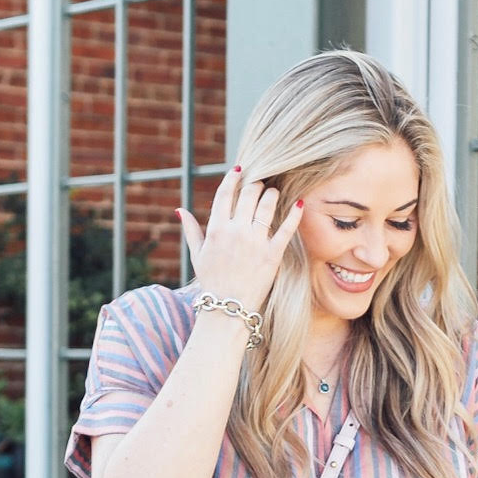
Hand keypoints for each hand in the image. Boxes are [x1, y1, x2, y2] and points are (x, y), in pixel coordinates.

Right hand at [178, 167, 303, 315]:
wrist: (228, 307)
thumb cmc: (211, 281)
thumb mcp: (197, 255)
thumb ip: (191, 230)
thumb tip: (180, 210)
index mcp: (216, 229)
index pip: (225, 194)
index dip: (232, 179)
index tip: (239, 171)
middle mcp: (236, 232)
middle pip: (248, 195)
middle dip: (255, 184)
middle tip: (259, 183)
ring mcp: (255, 242)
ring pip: (266, 206)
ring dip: (271, 194)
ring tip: (273, 193)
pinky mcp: (272, 255)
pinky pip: (286, 230)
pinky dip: (293, 215)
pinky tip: (298, 204)